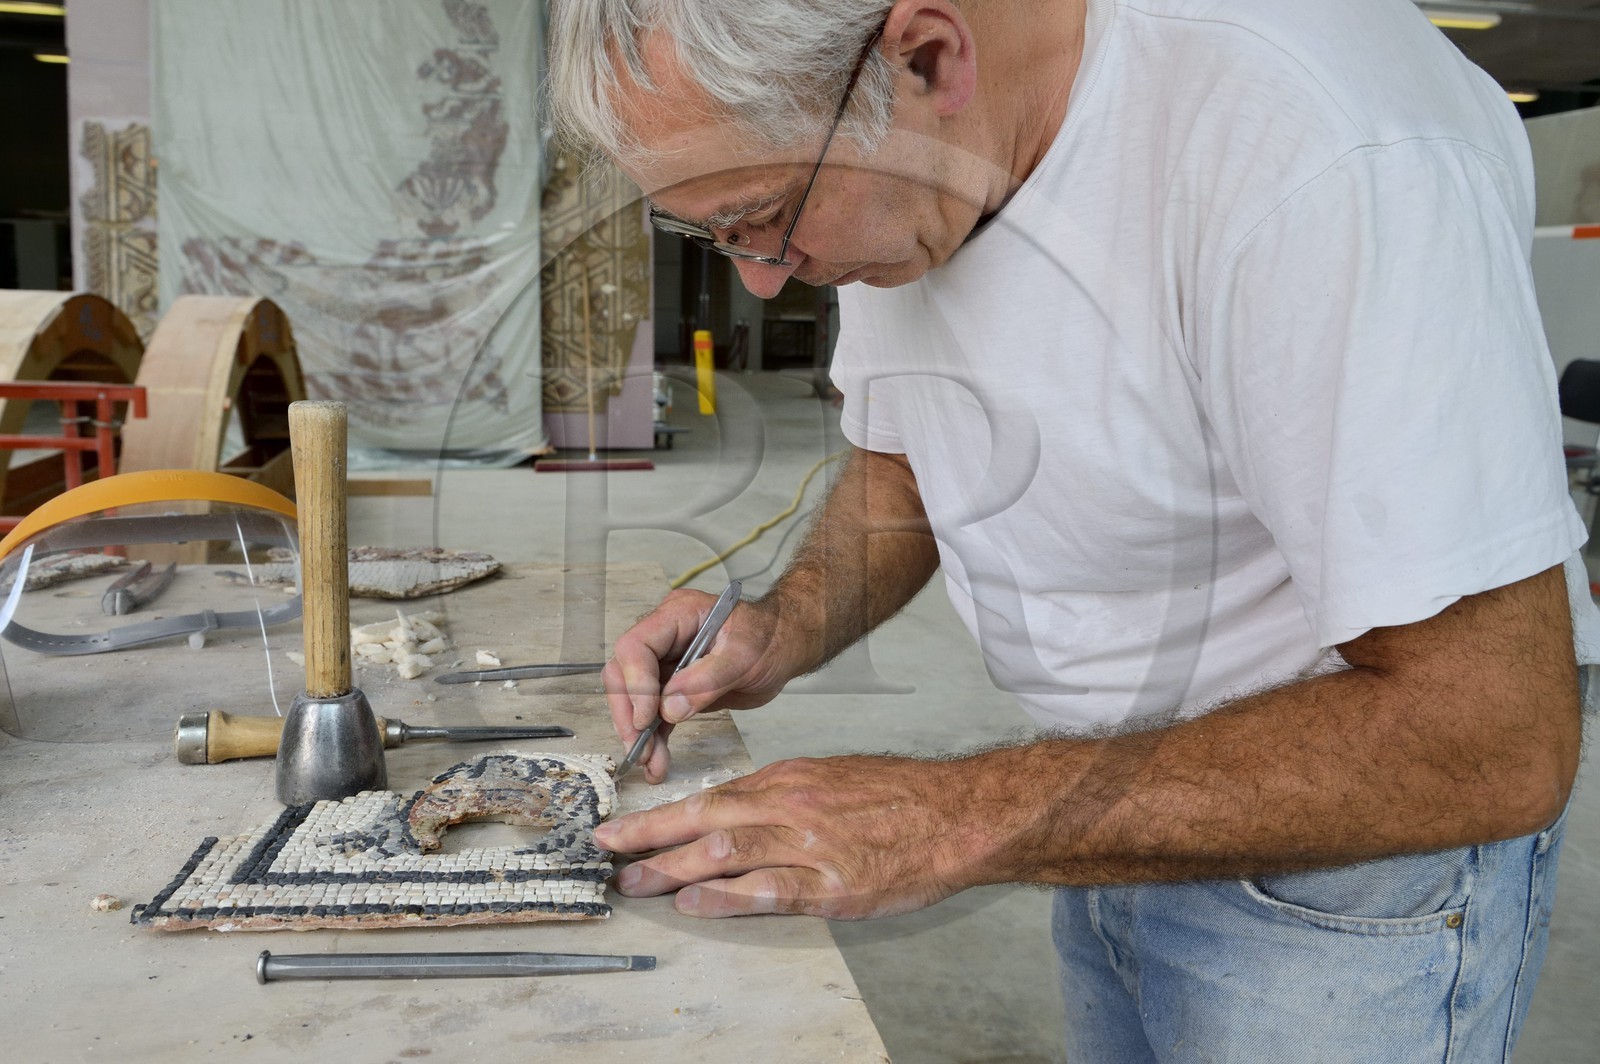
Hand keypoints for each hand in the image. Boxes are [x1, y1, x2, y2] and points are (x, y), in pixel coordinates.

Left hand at [591, 755, 985, 918]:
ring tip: (635, 885)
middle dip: (648, 842)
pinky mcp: (833, 885)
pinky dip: (726, 897)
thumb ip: (781, 795)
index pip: (708, 797)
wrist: (954, 813)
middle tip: (608, 859)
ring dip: (672, 871)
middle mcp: (790, 807)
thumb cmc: (898, 796)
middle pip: (704, 822)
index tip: (620, 829)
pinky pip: (769, 890)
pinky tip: (695, 904)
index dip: (658, 817)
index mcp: (787, 779)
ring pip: (726, 853)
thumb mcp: (829, 777)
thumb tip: (736, 813)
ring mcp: (810, 846)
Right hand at [603, 590, 804, 782]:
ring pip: (635, 700)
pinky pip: (656, 715)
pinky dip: (655, 739)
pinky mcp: (674, 689)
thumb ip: (707, 680)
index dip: (636, 683)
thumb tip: (669, 709)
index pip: (636, 646)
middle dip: (629, 714)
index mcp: (677, 616)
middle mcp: (664, 638)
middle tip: (639, 749)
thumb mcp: (745, 655)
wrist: (784, 646)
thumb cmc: (769, 638)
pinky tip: (657, 762)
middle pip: (624, 675)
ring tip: (651, 764)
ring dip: (640, 735)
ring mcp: (667, 663)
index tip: (648, 718)